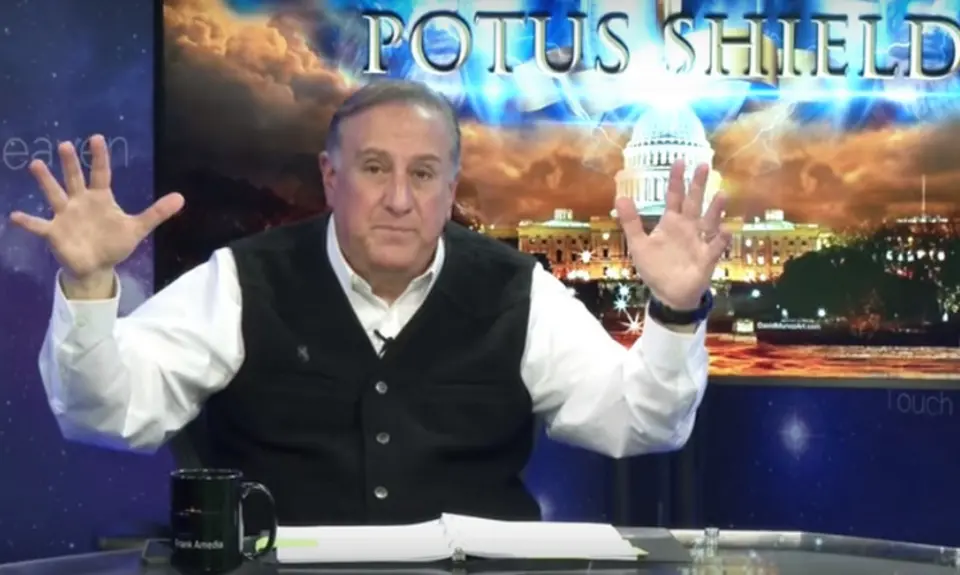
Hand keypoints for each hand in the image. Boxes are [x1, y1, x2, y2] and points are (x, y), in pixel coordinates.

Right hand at [8, 135, 183, 283]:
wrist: (97, 266)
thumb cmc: (114, 243)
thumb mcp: (138, 228)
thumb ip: (157, 213)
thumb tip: (181, 197)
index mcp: (100, 198)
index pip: (101, 173)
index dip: (99, 157)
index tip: (96, 137)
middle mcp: (80, 202)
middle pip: (74, 178)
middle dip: (69, 163)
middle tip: (64, 145)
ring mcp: (65, 215)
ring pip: (54, 194)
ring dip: (46, 181)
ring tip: (36, 164)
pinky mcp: (54, 232)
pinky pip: (39, 225)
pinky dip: (28, 222)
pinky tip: (16, 216)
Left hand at [615, 160, 730, 310]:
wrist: (668, 294)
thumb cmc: (656, 268)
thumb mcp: (639, 244)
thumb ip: (631, 222)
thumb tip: (620, 197)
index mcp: (671, 222)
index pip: (674, 196)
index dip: (676, 180)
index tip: (679, 161)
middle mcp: (688, 227)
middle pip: (694, 202)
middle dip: (698, 185)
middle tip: (703, 165)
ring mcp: (699, 241)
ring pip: (709, 221)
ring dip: (715, 209)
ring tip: (721, 194)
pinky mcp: (706, 258)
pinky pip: (715, 247)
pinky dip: (721, 239)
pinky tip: (726, 230)